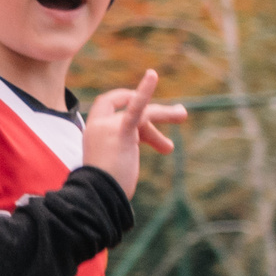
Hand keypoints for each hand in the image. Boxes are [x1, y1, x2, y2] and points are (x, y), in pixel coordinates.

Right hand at [81, 70, 185, 195]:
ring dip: (164, 114)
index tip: (147, 120)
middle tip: (180, 115)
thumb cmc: (105, 191)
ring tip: (182, 115)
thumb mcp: (112, 167)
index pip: (108, 106)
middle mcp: (98, 126)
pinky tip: (152, 75)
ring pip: (142, 113)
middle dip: (154, 115)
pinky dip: (144, 91)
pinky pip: (136, 109)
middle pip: (130, 109)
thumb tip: (132, 165)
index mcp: (93, 132)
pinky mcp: (121, 133)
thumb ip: (121, 155)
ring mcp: (107, 127)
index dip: (128, 105)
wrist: (97, 200)